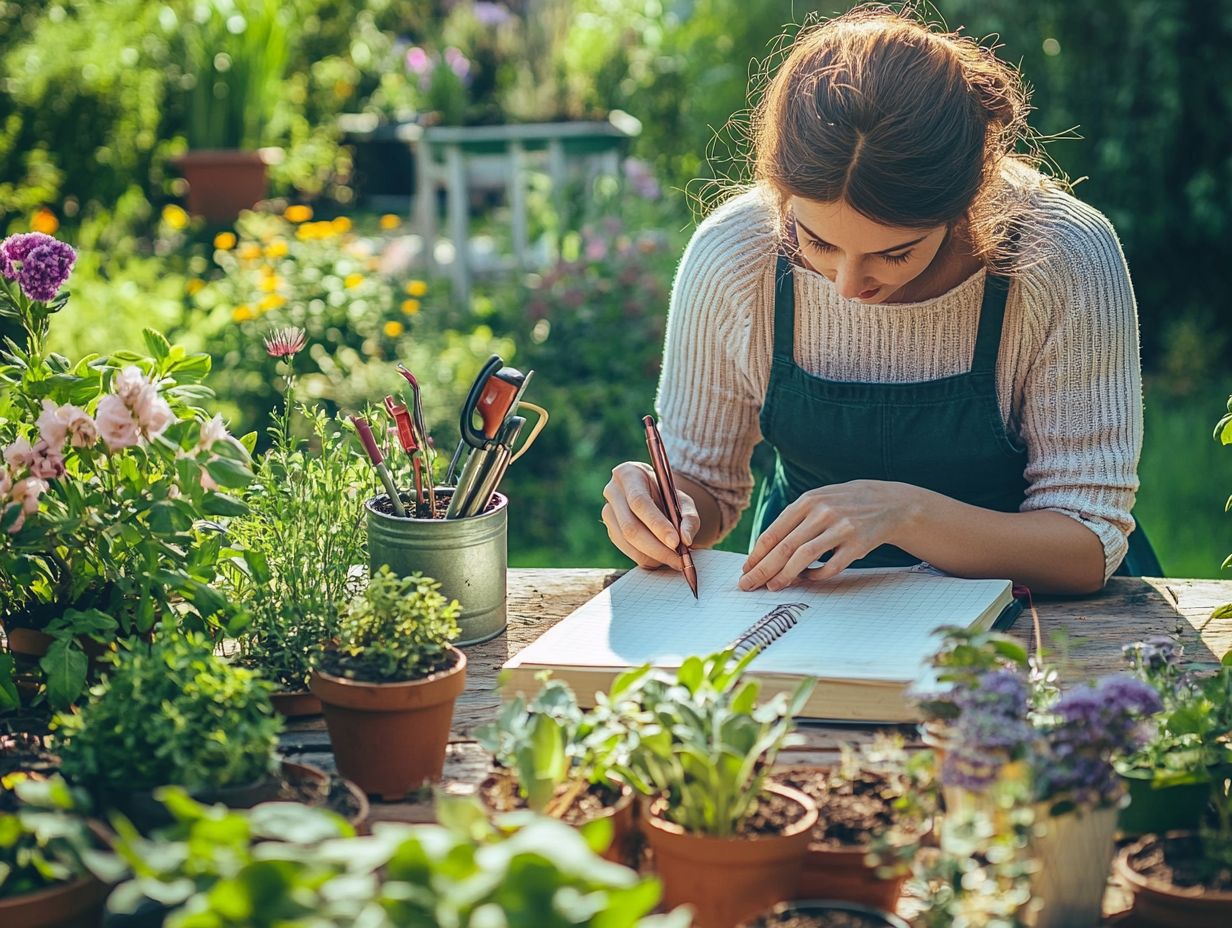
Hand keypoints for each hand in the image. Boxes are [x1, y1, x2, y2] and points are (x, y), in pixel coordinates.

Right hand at [602, 461, 700, 570]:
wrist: (652, 495)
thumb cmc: (668, 495)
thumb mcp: (683, 500)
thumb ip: (689, 518)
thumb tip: (686, 540)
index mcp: (629, 474)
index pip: (639, 502)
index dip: (657, 524)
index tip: (676, 542)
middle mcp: (612, 492)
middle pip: (630, 526)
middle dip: (657, 547)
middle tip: (679, 560)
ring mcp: (608, 512)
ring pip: (627, 542)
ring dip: (653, 556)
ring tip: (675, 561)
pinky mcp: (610, 530)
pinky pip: (627, 550)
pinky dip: (647, 558)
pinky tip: (663, 559)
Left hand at [739, 480, 920, 589]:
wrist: (888, 502)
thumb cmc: (844, 505)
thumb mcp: (818, 502)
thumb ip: (793, 522)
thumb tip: (764, 552)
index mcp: (807, 501)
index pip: (773, 533)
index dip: (756, 554)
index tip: (746, 570)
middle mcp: (822, 512)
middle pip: (784, 547)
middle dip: (762, 570)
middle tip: (748, 585)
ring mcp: (841, 528)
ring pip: (804, 557)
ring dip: (785, 575)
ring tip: (773, 586)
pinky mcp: (858, 544)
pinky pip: (831, 566)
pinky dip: (816, 575)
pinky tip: (807, 578)